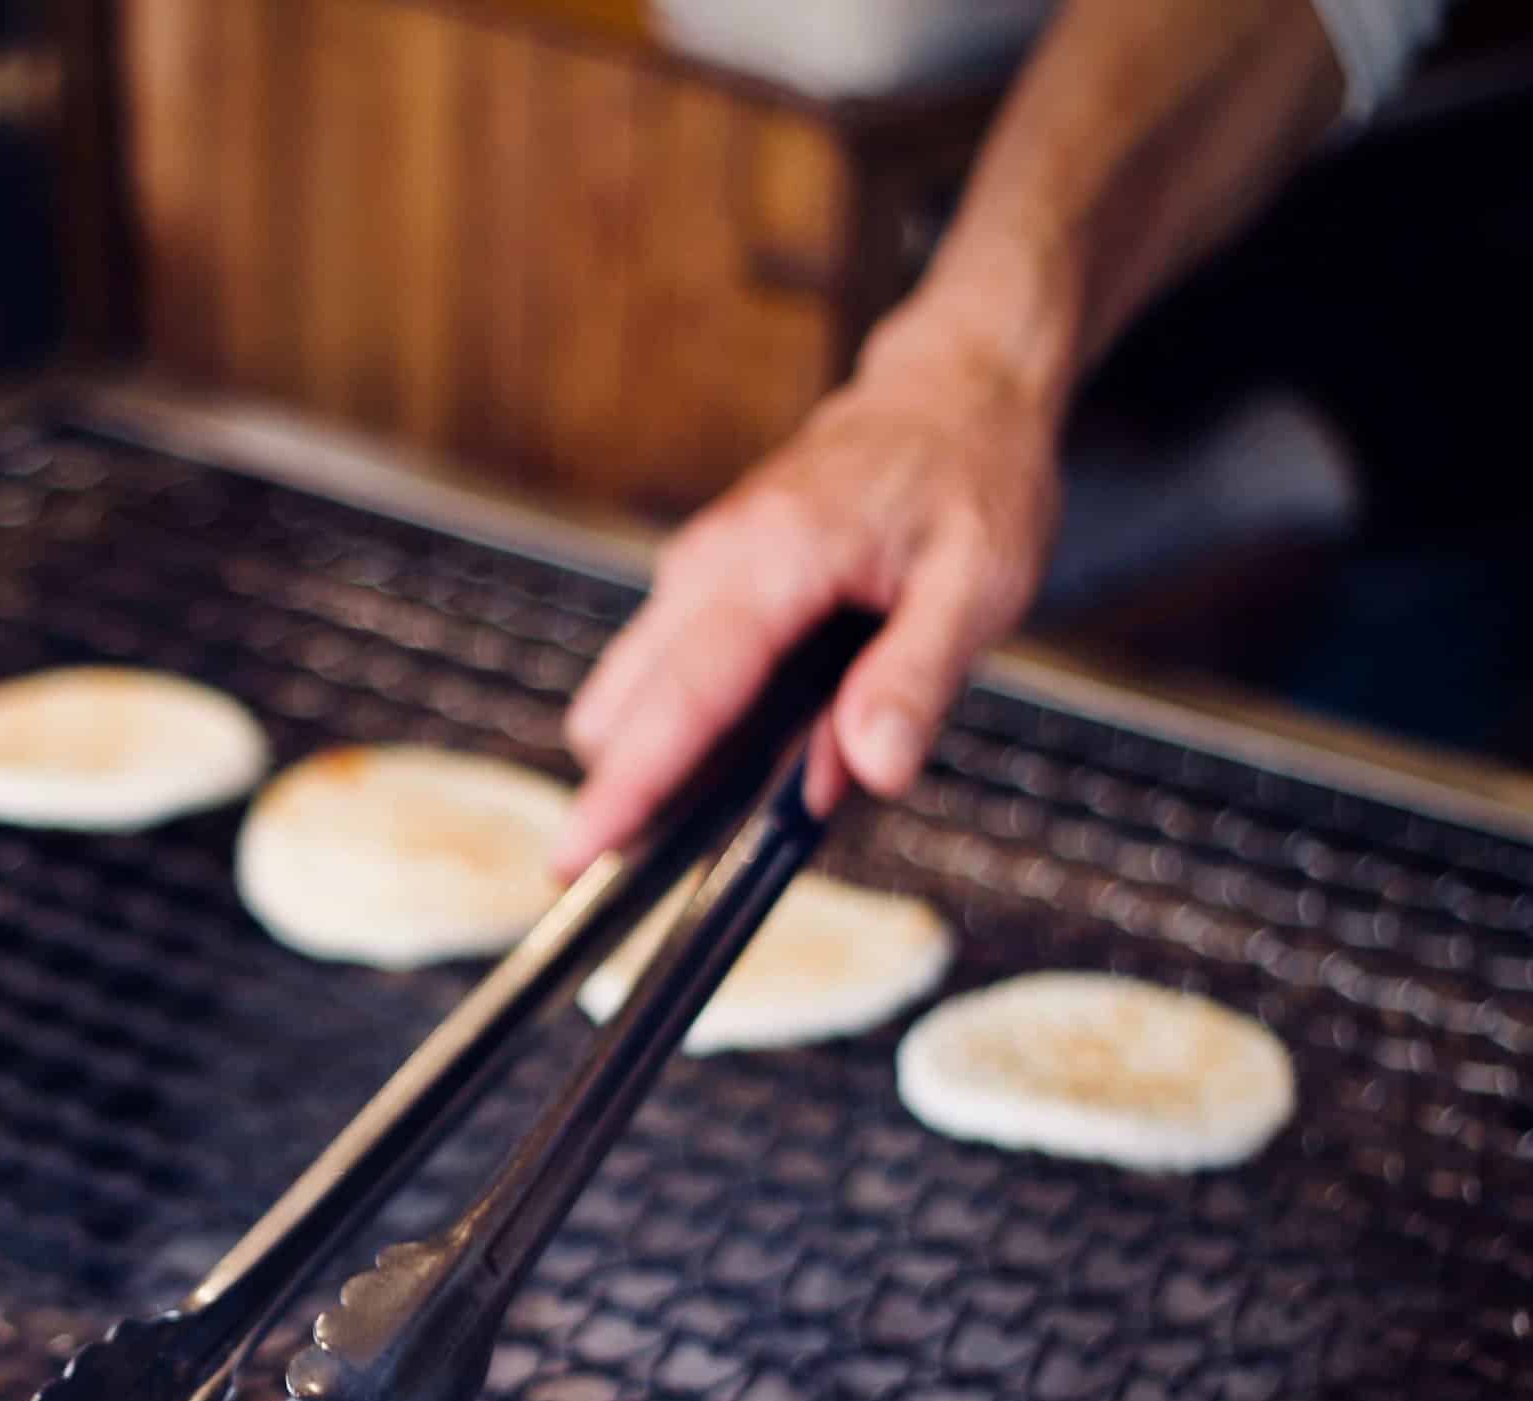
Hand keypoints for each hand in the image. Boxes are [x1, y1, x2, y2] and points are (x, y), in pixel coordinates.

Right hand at [554, 309, 1064, 877]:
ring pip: (635, 691)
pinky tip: (776, 722)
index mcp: (774, 561)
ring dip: (672, 753)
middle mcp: (712, 563)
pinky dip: (695, 717)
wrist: (953, 389)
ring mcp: (697, 569)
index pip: (682, 696)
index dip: (626, 788)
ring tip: (775, 765)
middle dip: (634, 788)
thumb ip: (916, 677)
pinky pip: (668, 668)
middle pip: (627, 705)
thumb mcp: (980, 582)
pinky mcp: (701, 578)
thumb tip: (870, 771)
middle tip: (688, 853)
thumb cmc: (971, 475)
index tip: (576, 855)